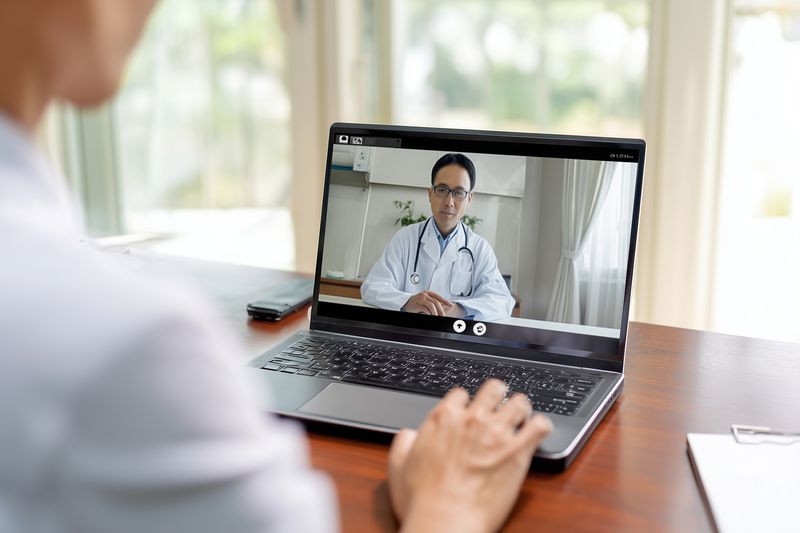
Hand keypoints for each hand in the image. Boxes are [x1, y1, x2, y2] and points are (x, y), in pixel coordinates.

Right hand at [387, 380, 552, 532]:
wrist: (446, 520)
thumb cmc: (422, 499)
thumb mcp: (398, 466)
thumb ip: (404, 443)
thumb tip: (409, 434)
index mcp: (443, 418)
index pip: (460, 393)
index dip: (465, 402)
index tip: (468, 411)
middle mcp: (472, 419)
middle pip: (493, 388)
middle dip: (497, 395)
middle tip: (500, 404)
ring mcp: (497, 433)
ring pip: (519, 402)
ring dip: (520, 407)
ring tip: (522, 416)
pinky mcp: (519, 451)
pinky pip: (540, 426)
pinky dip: (541, 425)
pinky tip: (538, 431)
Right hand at [403, 291, 462, 316]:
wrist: (405, 303)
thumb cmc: (415, 303)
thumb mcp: (425, 301)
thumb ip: (432, 302)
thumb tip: (441, 308)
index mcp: (428, 293)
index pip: (438, 297)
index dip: (445, 301)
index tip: (450, 305)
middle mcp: (424, 295)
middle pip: (436, 302)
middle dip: (441, 309)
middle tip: (443, 315)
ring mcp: (421, 299)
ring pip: (432, 305)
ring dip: (436, 312)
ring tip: (438, 316)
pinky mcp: (418, 304)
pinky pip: (426, 309)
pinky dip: (430, 313)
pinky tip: (431, 315)